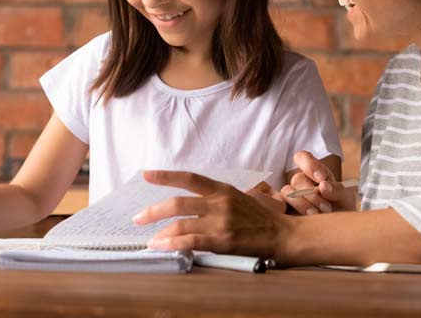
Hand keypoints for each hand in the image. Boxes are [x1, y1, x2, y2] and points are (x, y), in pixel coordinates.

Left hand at [133, 170, 292, 260]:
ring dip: (161, 233)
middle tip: (138, 218)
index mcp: (222, 189)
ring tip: (151, 240)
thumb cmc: (260, 218)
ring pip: (180, 224)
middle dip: (153, 211)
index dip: (166, 176)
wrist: (282, 234)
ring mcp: (221, 222)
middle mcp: (219, 202)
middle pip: (178, 203)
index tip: (146, 175)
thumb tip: (187, 205)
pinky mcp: (223, 241)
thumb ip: (214, 198)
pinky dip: (173, 244)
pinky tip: (162, 246)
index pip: (189, 178)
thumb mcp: (237, 198)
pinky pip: (191, 241)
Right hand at [282, 151, 356, 214]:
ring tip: (316, 215)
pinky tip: (303, 220)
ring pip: (287, 192)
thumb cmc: (342, 210)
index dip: (309, 165)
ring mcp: (290, 196)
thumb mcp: (345, 198)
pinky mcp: (284, 211)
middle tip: (327, 208)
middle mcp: (300, 182)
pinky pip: (278, 207)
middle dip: (312, 194)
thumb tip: (322, 186)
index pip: (303, 158)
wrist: (339, 231)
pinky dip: (290, 211)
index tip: (321, 179)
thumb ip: (337, 190)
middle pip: (297, 178)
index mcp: (314, 173)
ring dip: (302, 204)